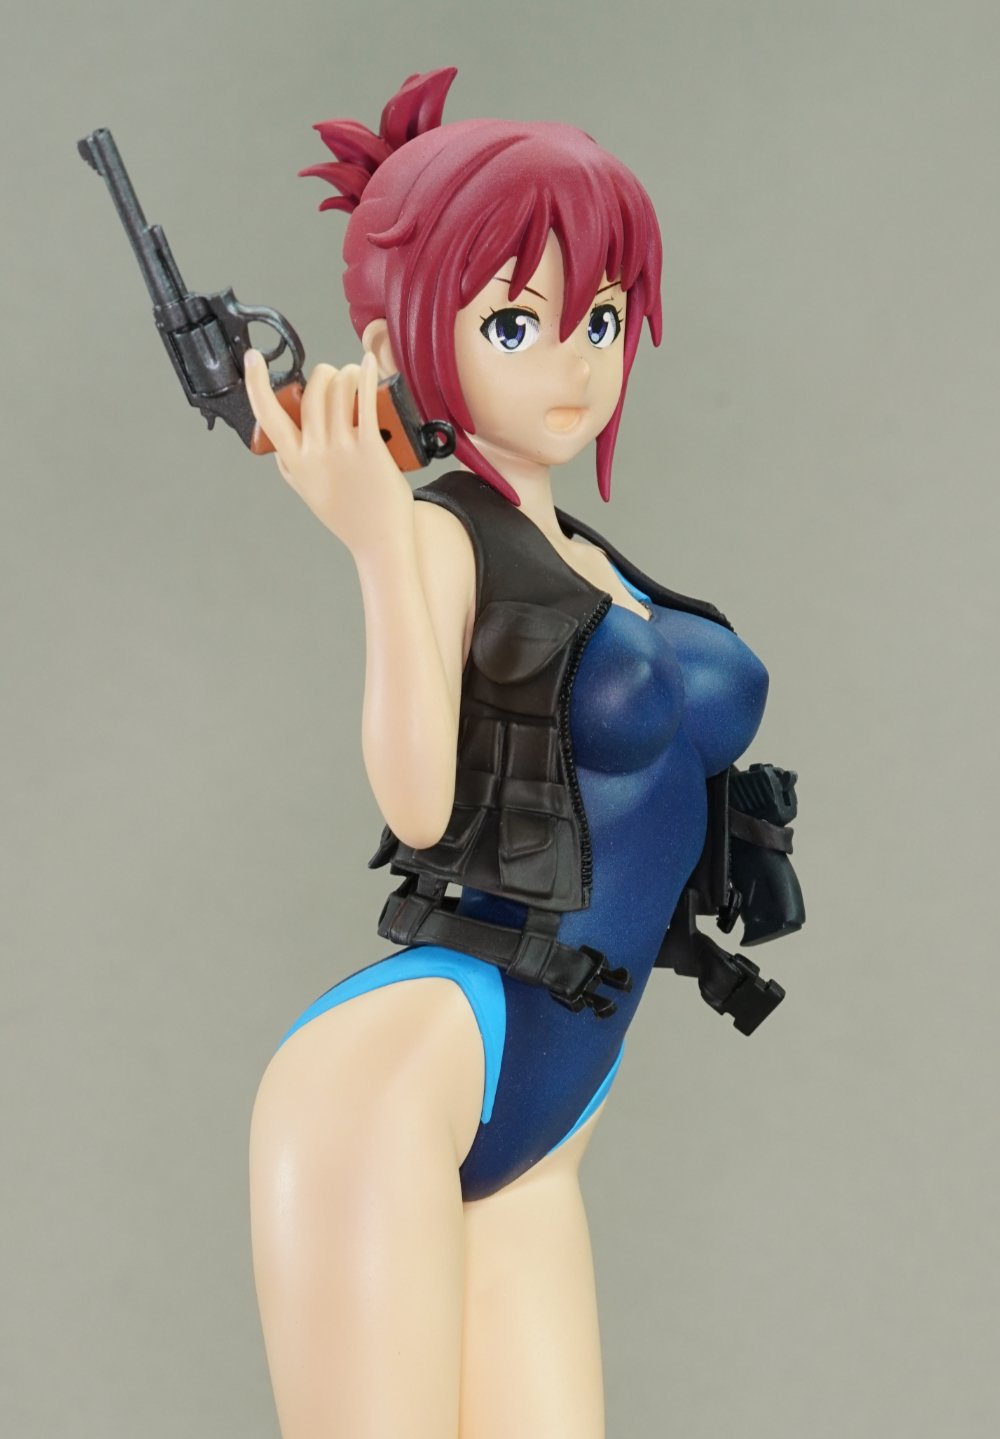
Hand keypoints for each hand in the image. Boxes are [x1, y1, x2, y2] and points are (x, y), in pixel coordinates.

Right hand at [244, 350, 413, 558]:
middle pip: (311, 393)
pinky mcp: (369, 447)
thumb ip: (291, 470)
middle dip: (323, 373)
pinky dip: (368, 377)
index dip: (256, 384)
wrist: (379, 541)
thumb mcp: (307, 493)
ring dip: (347, 373)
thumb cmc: (347, 518)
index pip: (268, 415)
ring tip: (356, 375)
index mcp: (295, 460)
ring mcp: (341, 448)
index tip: (252, 358)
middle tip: (335, 374)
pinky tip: (371, 364)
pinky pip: (366, 402)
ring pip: (338, 391)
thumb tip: (279, 451)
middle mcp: (314, 451)